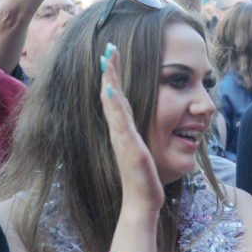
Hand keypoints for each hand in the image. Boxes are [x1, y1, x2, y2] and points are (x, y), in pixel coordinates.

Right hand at [101, 46, 164, 214]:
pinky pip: (120, 123)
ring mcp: (123, 139)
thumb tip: (138, 127)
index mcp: (123, 131)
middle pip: (111, 96)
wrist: (141, 203)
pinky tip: (111, 91)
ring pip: (113, 104)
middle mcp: (119, 132)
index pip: (117, 98)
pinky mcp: (130, 149)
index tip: (112, 56)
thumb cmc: (143, 178)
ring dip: (110, 81)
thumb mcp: (141, 150)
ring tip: (108, 61)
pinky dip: (114, 106)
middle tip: (108, 48)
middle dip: (110, 72)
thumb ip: (138, 136)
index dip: (114, 77)